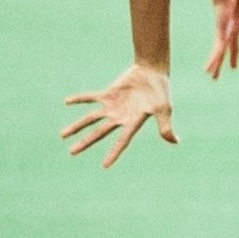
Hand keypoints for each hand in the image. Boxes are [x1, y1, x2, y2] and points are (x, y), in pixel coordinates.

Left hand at [60, 65, 176, 167]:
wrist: (153, 72)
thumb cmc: (161, 91)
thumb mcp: (164, 109)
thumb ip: (165, 126)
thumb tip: (175, 142)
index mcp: (133, 123)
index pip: (122, 141)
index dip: (114, 153)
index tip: (105, 166)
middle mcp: (120, 117)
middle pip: (99, 132)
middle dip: (86, 142)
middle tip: (72, 152)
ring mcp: (113, 106)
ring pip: (91, 118)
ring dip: (77, 126)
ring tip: (63, 135)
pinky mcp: (108, 94)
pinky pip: (91, 98)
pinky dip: (80, 99)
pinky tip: (67, 102)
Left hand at [203, 0, 238, 76]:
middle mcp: (232, 27)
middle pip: (233, 46)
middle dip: (233, 56)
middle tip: (233, 67)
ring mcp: (225, 32)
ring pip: (221, 52)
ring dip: (217, 65)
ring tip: (213, 78)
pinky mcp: (220, 34)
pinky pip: (217, 50)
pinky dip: (213, 60)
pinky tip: (207, 70)